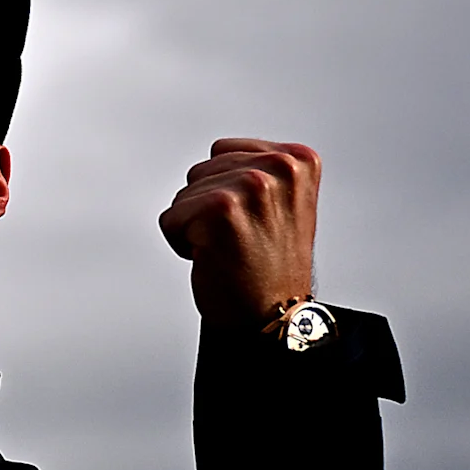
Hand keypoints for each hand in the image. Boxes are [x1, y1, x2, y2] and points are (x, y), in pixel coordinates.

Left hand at [156, 138, 319, 329]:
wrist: (273, 317)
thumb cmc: (272, 268)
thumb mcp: (284, 202)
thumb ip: (260, 169)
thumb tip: (219, 154)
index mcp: (298, 160)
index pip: (224, 152)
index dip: (227, 190)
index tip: (254, 221)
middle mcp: (280, 167)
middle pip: (201, 171)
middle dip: (208, 207)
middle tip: (241, 239)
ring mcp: (252, 186)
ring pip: (185, 195)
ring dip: (196, 226)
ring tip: (230, 248)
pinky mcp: (221, 209)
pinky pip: (171, 218)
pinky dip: (182, 243)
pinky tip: (214, 258)